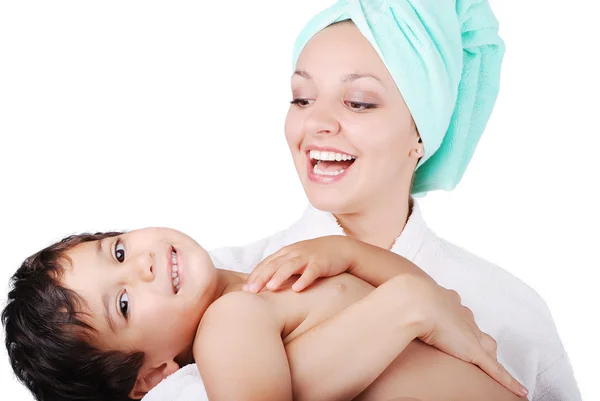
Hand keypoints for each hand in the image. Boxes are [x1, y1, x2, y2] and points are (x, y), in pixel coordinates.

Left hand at [243, 236, 354, 292]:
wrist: (341, 248)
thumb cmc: (314, 258)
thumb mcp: (295, 260)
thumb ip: (281, 269)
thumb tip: (262, 286)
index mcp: (285, 253)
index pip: (266, 264)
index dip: (255, 276)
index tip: (245, 290)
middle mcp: (294, 253)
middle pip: (274, 265)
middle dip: (261, 277)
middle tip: (251, 292)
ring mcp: (307, 257)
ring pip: (290, 266)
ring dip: (280, 276)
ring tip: (271, 288)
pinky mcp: (321, 263)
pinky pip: (311, 272)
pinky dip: (304, 279)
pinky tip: (298, 289)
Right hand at [385, 275, 528, 397]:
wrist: (413, 300)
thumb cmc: (404, 298)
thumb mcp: (402, 299)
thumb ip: (398, 305)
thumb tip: (381, 308)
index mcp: (446, 300)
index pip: (459, 314)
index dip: (459, 322)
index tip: (455, 327)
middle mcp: (462, 314)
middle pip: (476, 329)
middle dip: (477, 338)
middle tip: (476, 346)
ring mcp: (470, 332)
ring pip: (487, 347)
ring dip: (491, 357)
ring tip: (495, 368)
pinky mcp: (474, 351)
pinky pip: (495, 369)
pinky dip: (507, 381)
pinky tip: (519, 392)